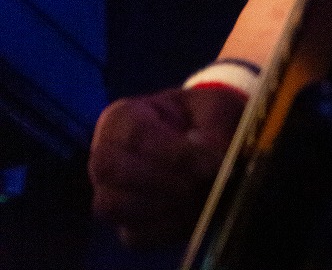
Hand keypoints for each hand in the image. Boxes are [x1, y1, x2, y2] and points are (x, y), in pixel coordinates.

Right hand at [88, 84, 246, 247]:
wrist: (205, 141)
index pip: (134, 135)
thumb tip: (211, 153)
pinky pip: (135, 235)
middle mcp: (105, 155)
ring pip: (115, 206)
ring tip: (204, 197)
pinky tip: (196, 214)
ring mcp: (109, 193)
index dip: (174, 154)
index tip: (214, 164)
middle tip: (204, 184)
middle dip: (163, 180)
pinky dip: (167, 229)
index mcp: (121, 116)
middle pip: (112, 171)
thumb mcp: (214, 107)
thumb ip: (214, 126)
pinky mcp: (125, 225)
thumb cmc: (202, 117)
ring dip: (164, 206)